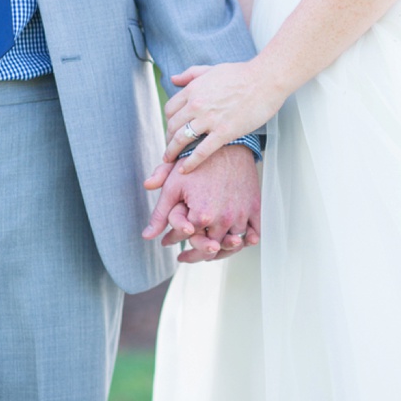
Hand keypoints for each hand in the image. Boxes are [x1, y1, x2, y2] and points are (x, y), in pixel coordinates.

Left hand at [142, 146, 260, 261]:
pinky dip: (247, 241)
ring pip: (232, 246)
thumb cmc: (197, 162)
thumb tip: (146, 236)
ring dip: (220, 252)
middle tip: (185, 256)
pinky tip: (236, 242)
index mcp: (201, 215)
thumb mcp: (173, 186)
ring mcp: (240, 215)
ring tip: (208, 250)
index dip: (173, 240)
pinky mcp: (254, 208)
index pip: (186, 239)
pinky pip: (254, 233)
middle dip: (195, 254)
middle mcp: (223, 219)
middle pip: (209, 249)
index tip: (167, 241)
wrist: (227, 143)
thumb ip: (160, 214)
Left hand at [163, 59, 283, 172]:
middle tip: (170, 147)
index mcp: (193, 89)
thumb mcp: (211, 69)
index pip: (170, 109)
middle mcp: (196, 104)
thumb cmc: (243, 74)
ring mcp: (209, 119)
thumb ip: (191, 74)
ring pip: (181, 139)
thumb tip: (173, 79)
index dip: (168, 122)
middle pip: (172, 126)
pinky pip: (201, 151)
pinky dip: (190, 163)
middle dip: (168, 139)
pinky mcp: (223, 132)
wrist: (265, 80)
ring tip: (170, 159)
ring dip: (172, 152)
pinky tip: (184, 169)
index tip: (171, 129)